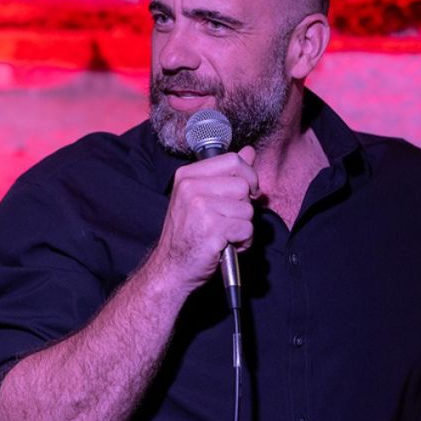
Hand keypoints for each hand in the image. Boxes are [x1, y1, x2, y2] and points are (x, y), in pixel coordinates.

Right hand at [153, 146, 258, 286]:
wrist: (171, 268)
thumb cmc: (188, 234)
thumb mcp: (201, 197)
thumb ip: (226, 174)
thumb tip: (249, 151)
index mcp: (187, 176)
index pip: (233, 160)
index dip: (248, 176)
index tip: (245, 193)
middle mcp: (191, 188)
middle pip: (243, 185)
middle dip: (243, 207)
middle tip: (227, 220)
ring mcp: (200, 208)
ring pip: (247, 209)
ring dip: (242, 226)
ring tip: (224, 235)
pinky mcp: (212, 229)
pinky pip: (246, 229)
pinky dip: (242, 242)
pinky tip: (226, 245)